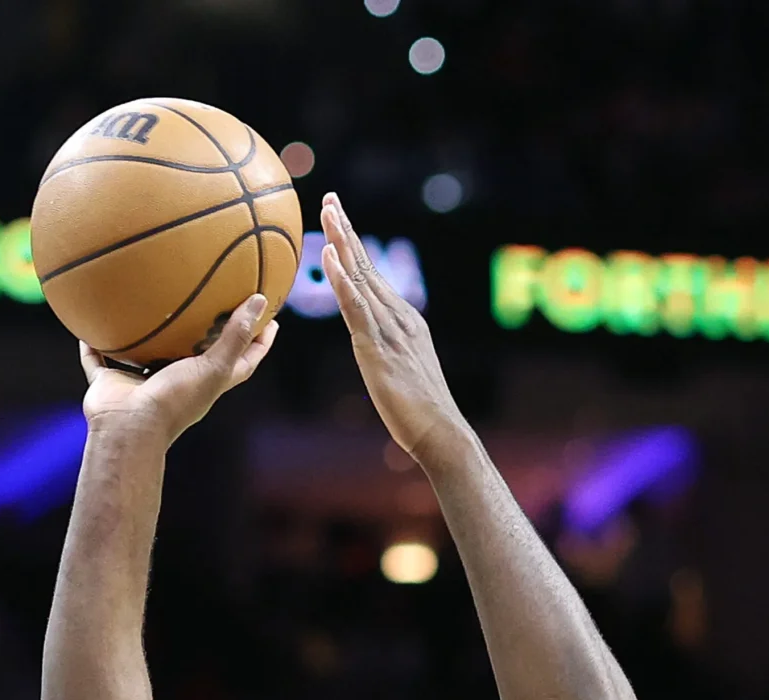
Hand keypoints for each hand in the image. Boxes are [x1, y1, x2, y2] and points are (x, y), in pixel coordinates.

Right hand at [77, 293, 278, 444]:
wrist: (129, 428)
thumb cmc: (175, 401)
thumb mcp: (213, 367)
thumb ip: (235, 335)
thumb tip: (259, 301)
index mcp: (206, 382)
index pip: (242, 361)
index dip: (259, 342)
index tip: (271, 319)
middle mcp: (176, 381)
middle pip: (195, 355)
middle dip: (206, 332)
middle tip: (215, 298)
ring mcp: (143, 382)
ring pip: (146, 354)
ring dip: (147, 336)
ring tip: (151, 303)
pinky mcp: (111, 383)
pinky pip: (98, 360)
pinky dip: (92, 346)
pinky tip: (89, 323)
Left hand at [321, 194, 470, 463]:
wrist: (440, 431)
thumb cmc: (419, 412)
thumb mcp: (398, 372)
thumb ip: (385, 352)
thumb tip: (370, 346)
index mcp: (401, 320)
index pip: (371, 276)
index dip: (353, 246)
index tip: (338, 219)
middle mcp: (398, 316)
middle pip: (366, 266)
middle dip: (347, 230)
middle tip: (329, 198)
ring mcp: (390, 329)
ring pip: (361, 277)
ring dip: (343, 242)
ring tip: (327, 212)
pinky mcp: (379, 347)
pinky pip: (357, 307)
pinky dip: (342, 279)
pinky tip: (330, 256)